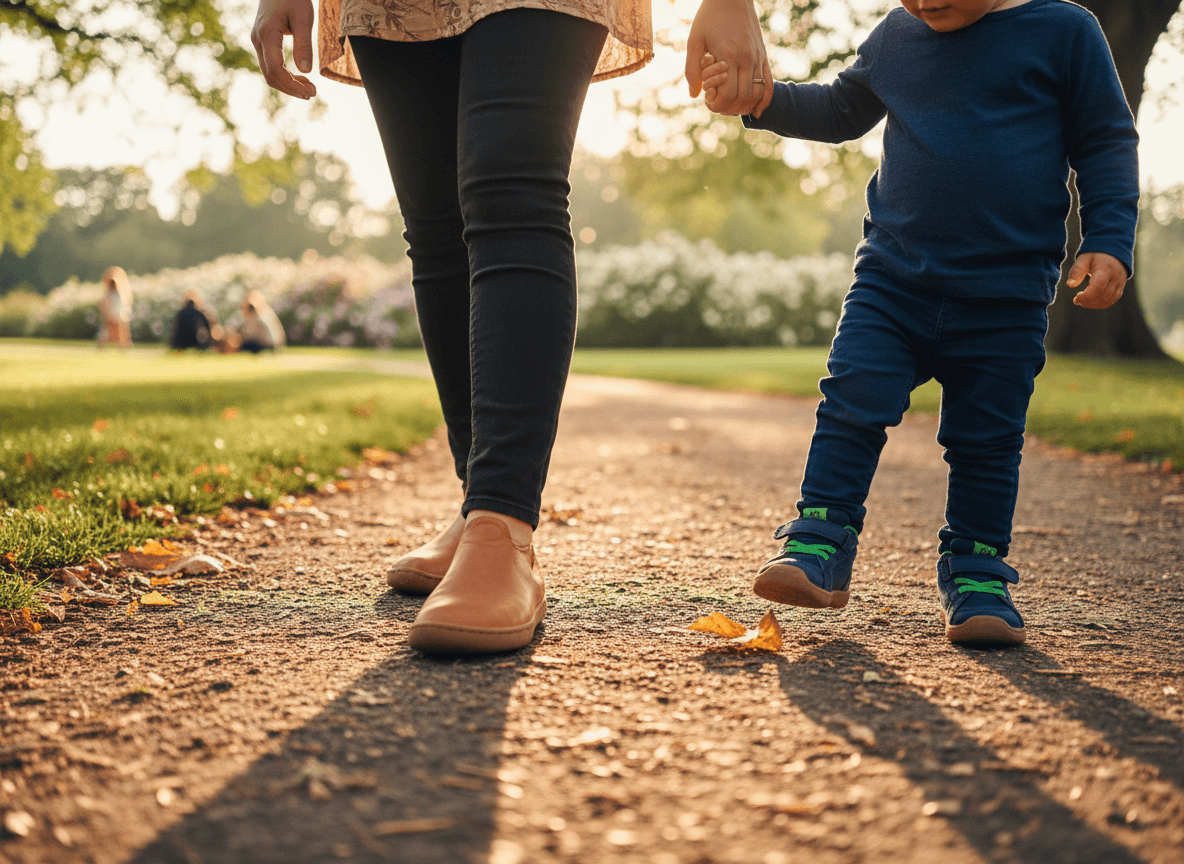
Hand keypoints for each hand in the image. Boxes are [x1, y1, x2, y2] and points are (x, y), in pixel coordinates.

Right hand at [251, 0, 316, 99]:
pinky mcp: (263, 42)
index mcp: (266, 34)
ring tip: (310, 88)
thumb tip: (306, 71)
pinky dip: (286, 75)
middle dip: (291, 88)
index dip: (291, 85)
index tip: (309, 92)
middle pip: (271, 75)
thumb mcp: (303, 18)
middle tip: (312, 93)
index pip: (275, 69)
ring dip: (289, 84)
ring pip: (270, 73)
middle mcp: (258, 40)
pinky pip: (271, 65)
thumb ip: (304, 44)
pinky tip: (301, 77)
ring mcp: (258, 41)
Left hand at [686, 0, 772, 118]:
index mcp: (729, 56)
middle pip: (743, 98)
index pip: (728, 94)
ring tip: (732, 108)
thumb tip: (694, 95)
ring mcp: (758, 58)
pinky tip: (756, 112)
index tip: (708, 102)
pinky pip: (769, 83)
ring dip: (745, 107)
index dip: (717, 105)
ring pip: (758, 94)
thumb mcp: (694, 40)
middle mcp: (747, 59)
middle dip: (729, 109)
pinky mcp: (763, 56)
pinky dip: (764, 100)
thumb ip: (692, 69)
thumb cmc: (709, 17)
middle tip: (718, 106)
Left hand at [1067, 251, 1126, 308]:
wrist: (1113, 252)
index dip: (1087, 296)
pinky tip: (1091, 302)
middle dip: (1087, 301)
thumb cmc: (1095, 256)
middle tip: (1077, 300)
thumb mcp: (1084, 259)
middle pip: (1102, 295)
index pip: (1098, 286)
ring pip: (1108, 300)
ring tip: (1082, 301)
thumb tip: (1069, 285)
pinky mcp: (1120, 287)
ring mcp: (1120, 283)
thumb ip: (1076, 271)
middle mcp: (1116, 277)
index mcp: (1106, 269)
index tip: (1076, 297)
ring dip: (1093, 304)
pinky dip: (1101, 304)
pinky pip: (1112, 300)